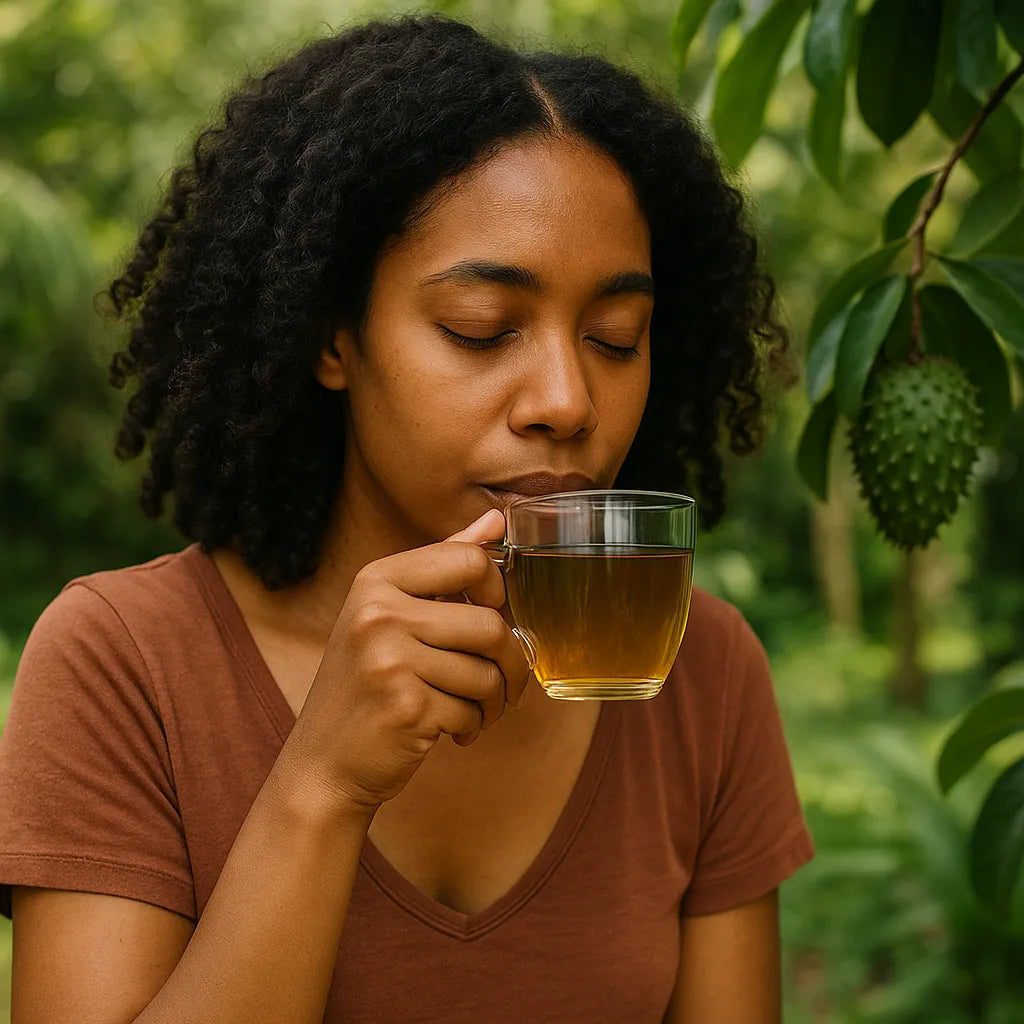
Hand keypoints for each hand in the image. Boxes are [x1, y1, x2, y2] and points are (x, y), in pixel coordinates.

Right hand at [281, 509, 531, 809]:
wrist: (323, 763)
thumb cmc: (365, 685)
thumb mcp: (391, 613)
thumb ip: (444, 564)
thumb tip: (497, 519)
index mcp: (376, 581)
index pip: (468, 559)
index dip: (495, 589)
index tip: (492, 613)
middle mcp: (378, 613)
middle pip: (490, 625)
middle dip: (511, 662)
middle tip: (504, 684)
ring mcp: (389, 660)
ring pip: (486, 674)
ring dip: (492, 702)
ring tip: (472, 710)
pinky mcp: (405, 707)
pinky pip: (472, 711)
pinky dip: (472, 727)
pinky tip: (450, 731)